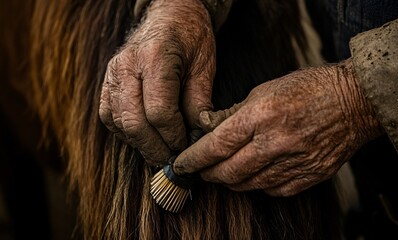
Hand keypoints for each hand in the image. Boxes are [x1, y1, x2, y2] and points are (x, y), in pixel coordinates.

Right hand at [99, 0, 214, 165]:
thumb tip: (196, 137)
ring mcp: (113, 73)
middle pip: (134, 122)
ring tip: (160, 152)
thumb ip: (200, 102)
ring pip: (119, 123)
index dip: (173, 136)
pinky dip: (125, 133)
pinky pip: (108, 116)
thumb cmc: (191, 38)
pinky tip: (143, 138)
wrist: (169, 15)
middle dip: (155, 148)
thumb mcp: (205, 66)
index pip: (159, 111)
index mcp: (156, 57)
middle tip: (172, 160)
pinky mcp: (107, 81)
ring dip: (140, 144)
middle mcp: (128, 65)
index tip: (185, 147)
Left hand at [174, 59, 382, 195]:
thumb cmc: (310, 88)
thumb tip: (207, 126)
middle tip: (202, 170)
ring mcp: (295, 163)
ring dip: (231, 181)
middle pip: (229, 172)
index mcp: (262, 115)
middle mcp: (276, 142)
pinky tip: (256, 174)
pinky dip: (259, 185)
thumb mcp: (266, 89)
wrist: (355, 101)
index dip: (194, 158)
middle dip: (209, 174)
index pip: (217, 145)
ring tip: (225, 171)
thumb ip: (233, 112)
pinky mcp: (309, 176)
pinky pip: (274, 190)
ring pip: (249, 185)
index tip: (182, 164)